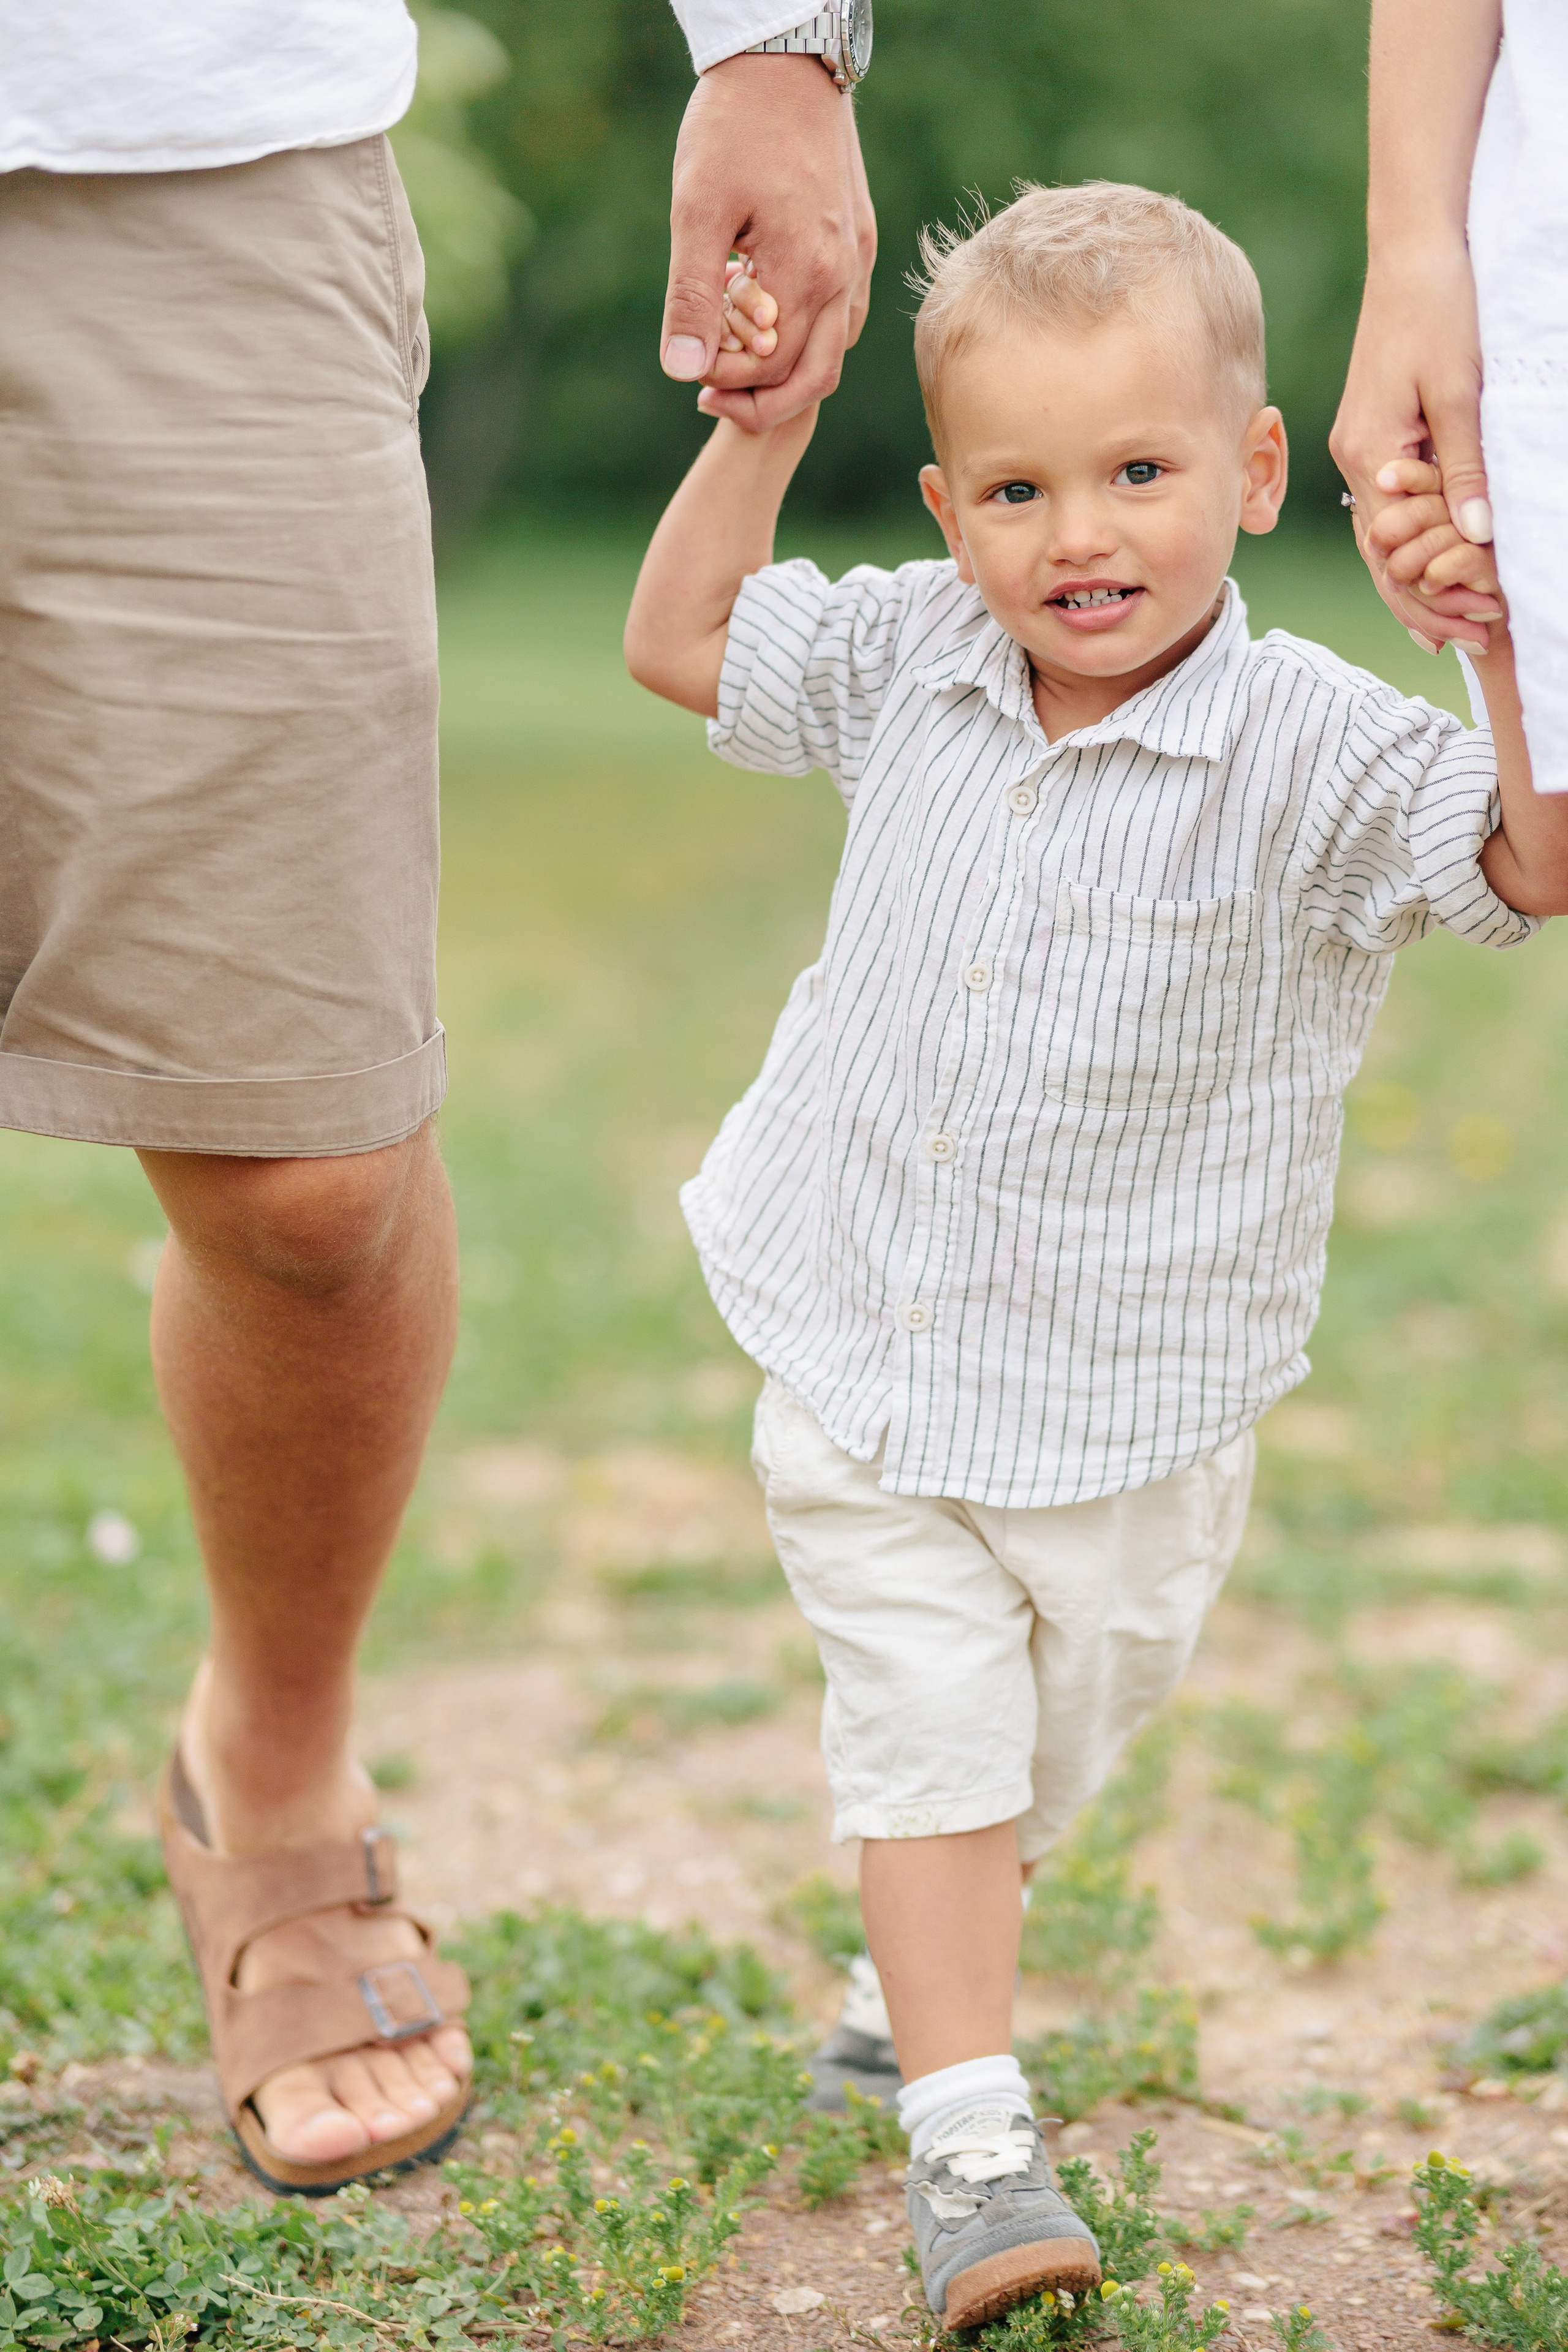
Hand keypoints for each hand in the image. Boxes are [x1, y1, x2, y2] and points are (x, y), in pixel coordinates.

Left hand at [662, 53, 875, 431]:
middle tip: (706, 395)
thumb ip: (691, 295)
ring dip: (783, 369)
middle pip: (812, 377)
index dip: (722, 380)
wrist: (785, 59)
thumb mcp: (696, 211)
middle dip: (759, 399)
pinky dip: (804, 334)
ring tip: (731, 351)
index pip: (769, 369)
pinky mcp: (859, 240)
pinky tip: (763, 314)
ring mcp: (858, 259)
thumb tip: (682, 371)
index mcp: (808, 273)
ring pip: (831, 350)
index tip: (687, 367)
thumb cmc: (733, 128)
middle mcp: (844, 275)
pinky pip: (842, 315)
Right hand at [1330, 241, 1494, 646]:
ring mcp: (1360, 450)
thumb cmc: (1438, 309)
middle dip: (1428, 604)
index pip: (1394, 553)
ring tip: (1461, 623)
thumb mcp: (1459, 390)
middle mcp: (1355, 461)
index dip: (1434, 597)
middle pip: (1385, 557)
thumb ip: (1463, 466)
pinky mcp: (1374, 436)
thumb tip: (1475, 535)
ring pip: (1386, 538)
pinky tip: (1437, 566)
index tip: (1477, 627)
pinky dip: (1414, 543)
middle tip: (1475, 642)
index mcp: (1368, 455)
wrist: (1414, 252)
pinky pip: (1390, 508)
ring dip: (1422, 580)